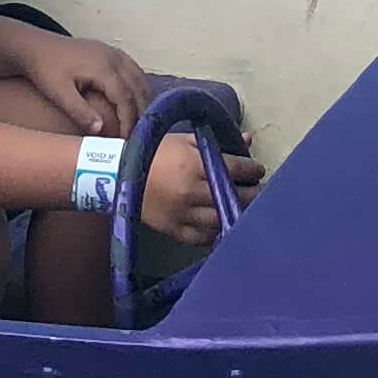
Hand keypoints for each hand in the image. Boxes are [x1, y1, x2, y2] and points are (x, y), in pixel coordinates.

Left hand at [21, 28, 147, 131]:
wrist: (35, 46)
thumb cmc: (45, 70)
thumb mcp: (59, 93)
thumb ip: (80, 111)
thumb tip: (100, 130)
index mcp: (103, 68)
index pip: (125, 98)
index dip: (129, 121)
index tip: (127, 140)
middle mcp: (114, 57)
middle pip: (138, 88)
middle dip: (140, 113)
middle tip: (138, 135)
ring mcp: (114, 52)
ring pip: (140, 78)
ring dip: (142, 100)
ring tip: (139, 122)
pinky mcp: (111, 52)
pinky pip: (134, 70)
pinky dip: (138, 87)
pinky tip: (135, 101)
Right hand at [140, 130, 260, 245]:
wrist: (119, 175)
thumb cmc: (155, 152)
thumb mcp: (185, 140)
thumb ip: (216, 142)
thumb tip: (247, 139)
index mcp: (194, 165)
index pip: (236, 169)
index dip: (253, 170)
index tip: (258, 170)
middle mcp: (191, 191)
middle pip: (234, 196)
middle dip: (251, 193)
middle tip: (256, 189)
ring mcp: (183, 214)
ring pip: (222, 219)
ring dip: (237, 212)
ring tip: (243, 206)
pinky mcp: (174, 231)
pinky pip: (203, 238)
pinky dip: (216, 232)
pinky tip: (222, 223)